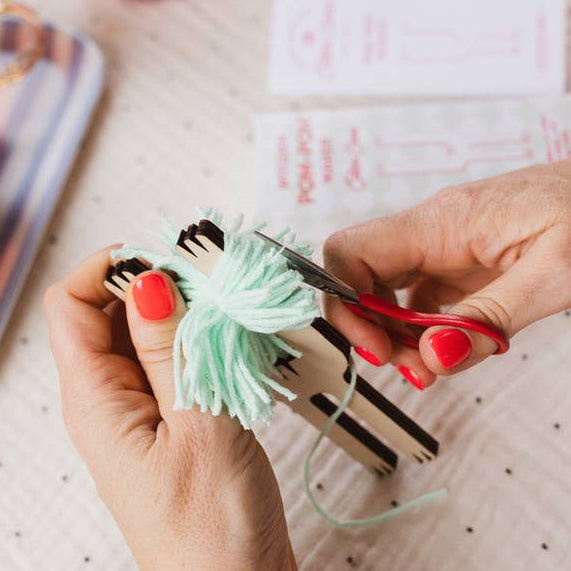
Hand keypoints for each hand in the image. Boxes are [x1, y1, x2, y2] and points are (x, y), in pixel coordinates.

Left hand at [44, 248, 295, 570]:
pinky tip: (231, 338)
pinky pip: (172, 359)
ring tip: (226, 306)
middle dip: (153, 282)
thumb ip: (171, 350)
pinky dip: (198, 337)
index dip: (108, 268)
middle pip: (107, 312)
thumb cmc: (213, 526)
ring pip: (145, 333)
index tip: (164, 256)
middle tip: (207, 277)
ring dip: (181, 310)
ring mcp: (140, 408)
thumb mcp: (197, 426)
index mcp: (95, 400)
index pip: (70, 305)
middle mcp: (109, 399)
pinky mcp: (171, 416)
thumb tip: (147, 280)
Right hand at [323, 160, 570, 389]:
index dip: (345, 303)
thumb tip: (432, 357)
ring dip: (395, 334)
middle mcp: (431, 230)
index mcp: (442, 222)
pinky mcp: (456, 262)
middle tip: (410, 365)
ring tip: (431, 362)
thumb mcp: (555, 275)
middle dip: (371, 328)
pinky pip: (415, 297)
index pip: (350, 252)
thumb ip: (489, 321)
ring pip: (383, 290)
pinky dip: (420, 329)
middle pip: (359, 276)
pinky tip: (446, 346)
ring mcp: (441, 246)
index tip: (374, 347)